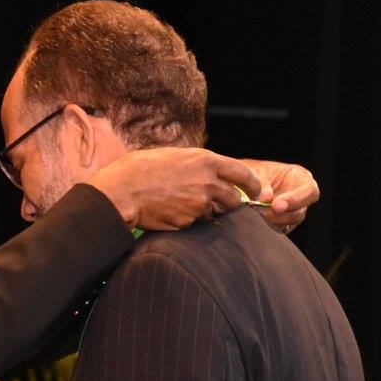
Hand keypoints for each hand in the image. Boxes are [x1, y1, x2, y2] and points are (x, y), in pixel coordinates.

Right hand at [85, 148, 271, 230]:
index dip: (253, 184)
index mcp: (206, 161)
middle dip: (228, 203)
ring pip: (215, 213)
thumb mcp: (175, 156)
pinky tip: (171, 211)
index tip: (256, 191)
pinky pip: (196, 223)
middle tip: (216, 203)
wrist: (123, 190)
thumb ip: (198, 164)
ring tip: (182, 203)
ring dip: (206, 212)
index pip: (243, 173)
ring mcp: (199, 203)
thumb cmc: (142, 169)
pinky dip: (188, 220)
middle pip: (233, 199)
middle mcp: (208, 182)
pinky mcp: (189, 221)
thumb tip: (212, 171)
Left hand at [241, 159, 318, 234]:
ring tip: (258, 211)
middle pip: (301, 210)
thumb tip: (265, 198)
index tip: (276, 205)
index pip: (309, 190)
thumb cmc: (254, 174)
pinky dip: (270, 224)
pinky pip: (281, 228)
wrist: (245, 183)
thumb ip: (260, 182)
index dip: (296, 199)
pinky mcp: (283, 222)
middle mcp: (300, 195)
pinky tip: (260, 217)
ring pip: (290, 221)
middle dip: (283, 214)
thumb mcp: (254, 171)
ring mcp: (293, 210)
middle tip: (264, 212)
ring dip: (274, 219)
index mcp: (300, 177)